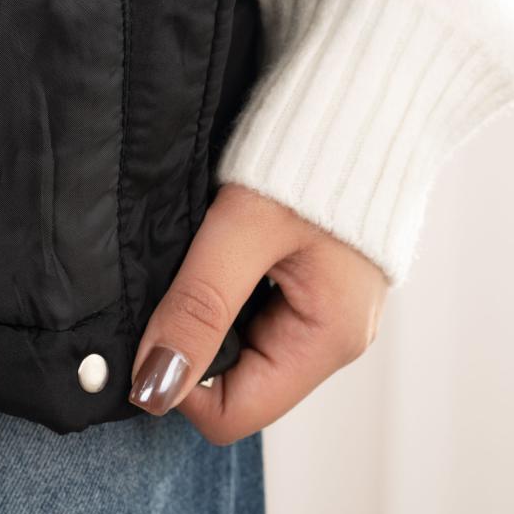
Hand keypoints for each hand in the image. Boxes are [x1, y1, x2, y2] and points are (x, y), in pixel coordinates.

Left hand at [128, 183, 388, 444]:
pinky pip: (251, 309)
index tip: (152, 329)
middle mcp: (332, 336)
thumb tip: (153, 386)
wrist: (361, 99)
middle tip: (172, 281)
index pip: (234, 414)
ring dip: (205, 314)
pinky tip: (215, 248)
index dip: (180, 384)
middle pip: (236, 383)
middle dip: (192, 345)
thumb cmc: (315, 157)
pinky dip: (222, 289)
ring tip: (197, 257)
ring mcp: (322, 308)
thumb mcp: (246, 229)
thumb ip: (200, 306)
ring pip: (239, 345)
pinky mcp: (311, 280)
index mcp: (329, 339)